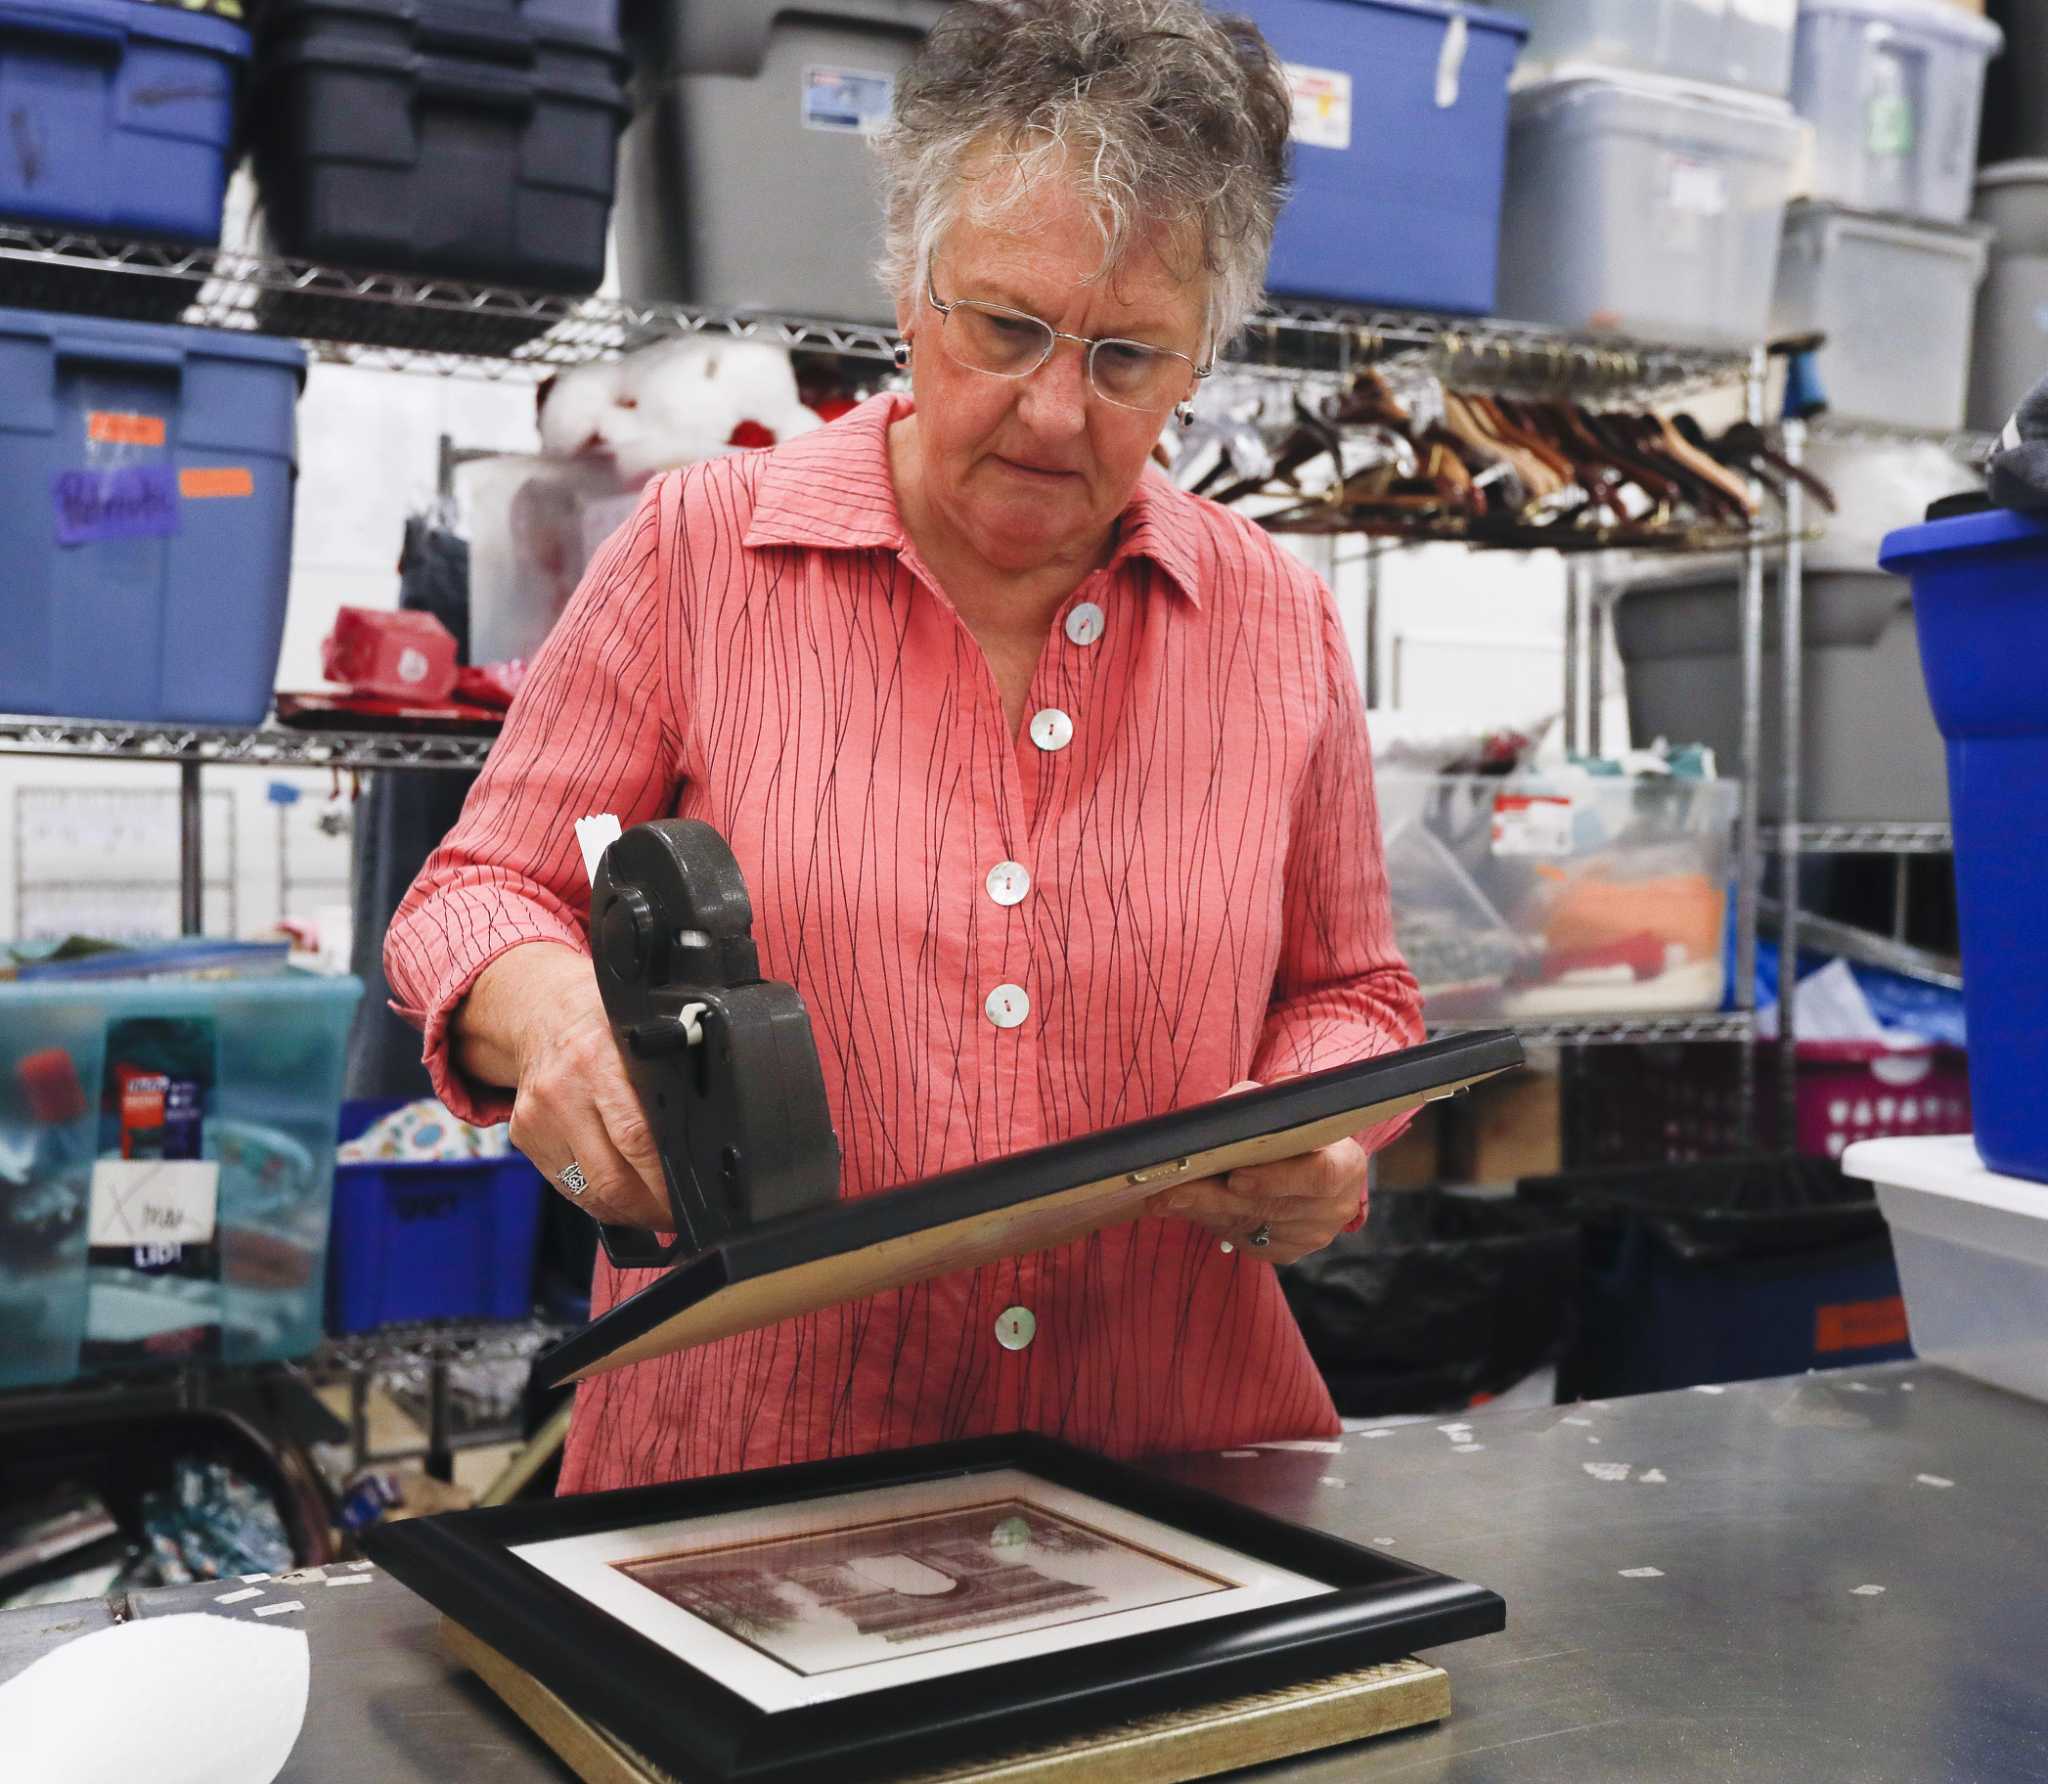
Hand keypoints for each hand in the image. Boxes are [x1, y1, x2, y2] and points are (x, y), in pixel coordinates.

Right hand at [467, 944, 671, 1229]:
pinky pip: (568, 1186)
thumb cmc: (601, 1021)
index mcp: (599, 1059)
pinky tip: (622, 1197)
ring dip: (627, 1213)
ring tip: (655, 1211)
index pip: (637, 1138)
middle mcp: (563, 1091)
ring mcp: (539, 1118)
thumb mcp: (639, 1031)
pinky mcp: (524, 1137)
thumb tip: (714, 1115)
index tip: (689, 1199)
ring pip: (589, 1192)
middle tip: (678, 1216)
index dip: (664, 1180)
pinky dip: (599, 1200)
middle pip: (611, 1178)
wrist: (539, 1011)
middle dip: (650, 1209)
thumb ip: (667, 1068)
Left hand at [1145, 1080, 1365, 1265]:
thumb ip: (1257, 1104)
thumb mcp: (1283, 1104)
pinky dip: (1214, 1225)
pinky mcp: (1290, 1253)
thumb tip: (1219, 1114)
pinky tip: (1186, 1210)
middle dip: (1215, 1199)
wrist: (1311, 1156)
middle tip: (1170, 1192)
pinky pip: (1247, 1243)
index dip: (1277, 1179)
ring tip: (1164, 1199)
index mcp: (1347, 1164)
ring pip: (1253, 1229)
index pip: (1319, 1177)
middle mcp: (1336, 1207)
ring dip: (1205, 1214)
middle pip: (1272, 1208)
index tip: (1235, 1176)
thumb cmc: (1295, 1124)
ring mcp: (1314, 1235)